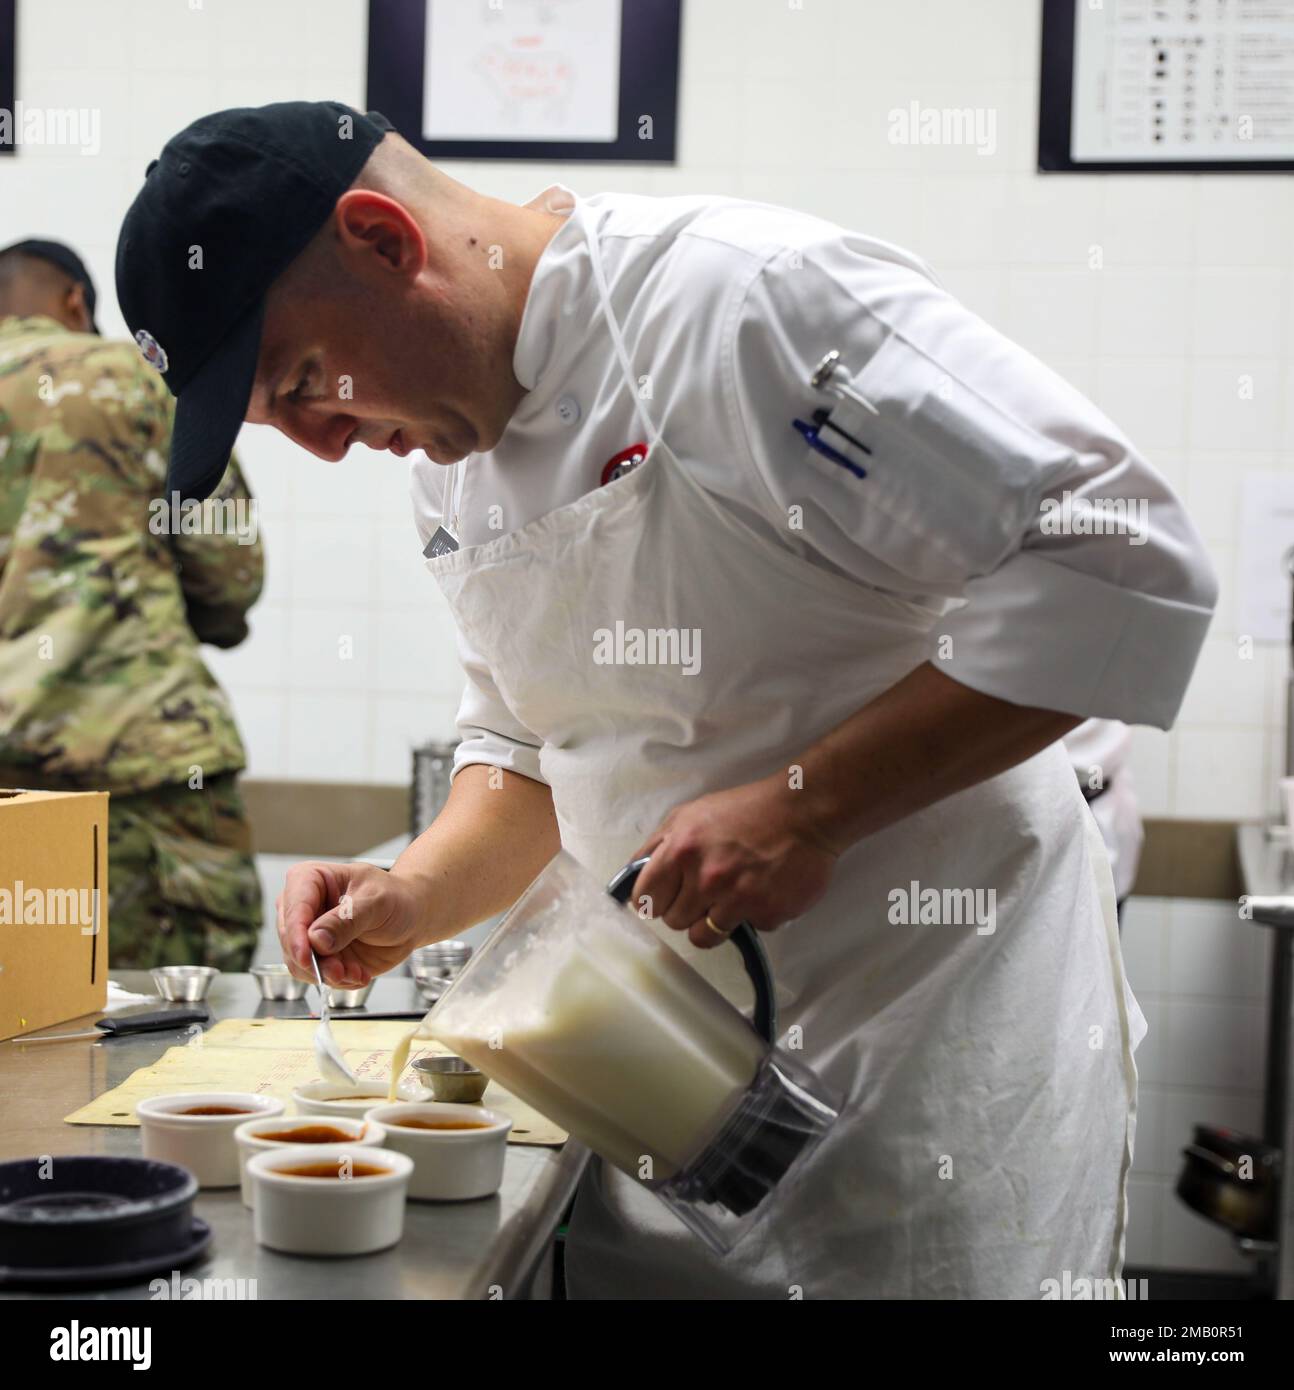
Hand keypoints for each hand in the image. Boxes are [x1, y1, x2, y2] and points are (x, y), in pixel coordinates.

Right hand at [277, 861, 428, 986]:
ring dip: (328, 974)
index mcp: (311, 879)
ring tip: (356, 972)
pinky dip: (337, 980)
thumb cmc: (395, 898)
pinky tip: (358, 973)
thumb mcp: (377, 902)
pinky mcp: (319, 957)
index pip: (294, 907)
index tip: (306, 956)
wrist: (411, 918)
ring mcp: (308, 934)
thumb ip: (347, 919)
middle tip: (341, 971)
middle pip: (290, 939)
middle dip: (315, 961)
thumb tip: (315, 939)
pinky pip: (316, 976)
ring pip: (299, 963)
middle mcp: (302, 907)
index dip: (296, 935)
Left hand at [631, 778, 838, 948]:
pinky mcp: (766, 913)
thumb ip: (658, 844)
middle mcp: (706, 877)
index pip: (645, 898)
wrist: (805, 813)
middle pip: (673, 921)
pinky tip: (761, 891)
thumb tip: (634, 873)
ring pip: (702, 937)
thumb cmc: (747, 810)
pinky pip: (745, 931)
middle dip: (686, 909)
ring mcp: (737, 899)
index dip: (654, 899)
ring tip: (728, 899)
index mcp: (682, 849)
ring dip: (712, 922)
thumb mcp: (691, 814)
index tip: (664, 897)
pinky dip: (751, 917)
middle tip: (706, 890)